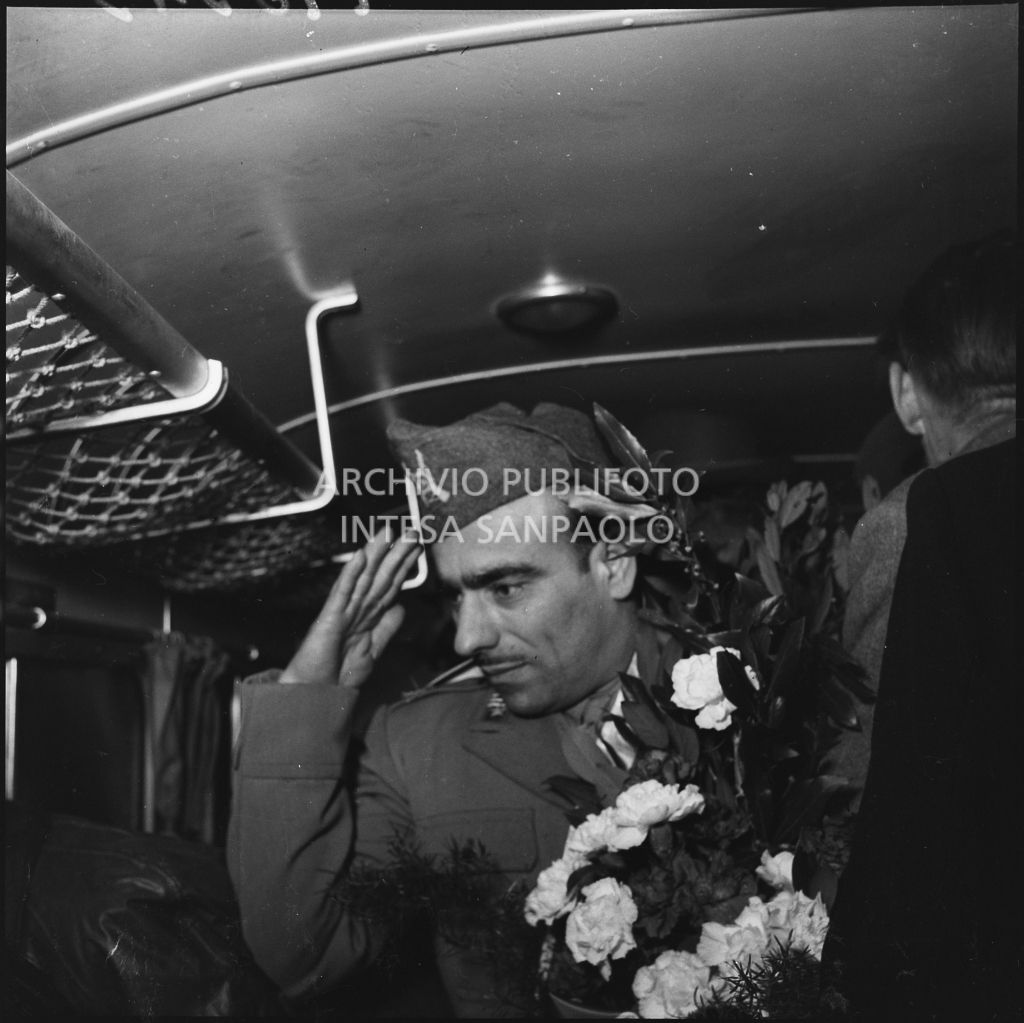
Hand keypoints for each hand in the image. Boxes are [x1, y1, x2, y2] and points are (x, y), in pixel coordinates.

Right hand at [279, 528, 421, 689]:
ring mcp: (342, 612)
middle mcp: (355, 610)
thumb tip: (401, 608)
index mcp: (366, 617)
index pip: (389, 586)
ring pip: (363, 578)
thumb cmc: (337, 676)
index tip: (418, 549)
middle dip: (396, 554)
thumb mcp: (372, 652)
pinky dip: (351, 574)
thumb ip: (386, 629)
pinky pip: (343, 593)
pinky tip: (360, 556)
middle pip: (380, 577)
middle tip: (412, 532)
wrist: (313, 696)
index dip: (404, 567)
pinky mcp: (329, 619)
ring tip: (388, 532)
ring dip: (376, 554)